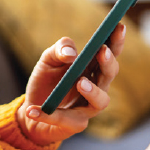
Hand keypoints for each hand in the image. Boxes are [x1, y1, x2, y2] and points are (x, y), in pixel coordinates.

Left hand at [18, 24, 126, 146]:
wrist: (31, 110)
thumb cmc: (45, 83)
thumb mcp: (47, 60)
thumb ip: (58, 50)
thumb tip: (71, 54)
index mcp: (91, 67)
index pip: (110, 52)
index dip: (116, 40)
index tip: (119, 26)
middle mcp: (96, 87)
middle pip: (110, 75)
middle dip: (108, 63)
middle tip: (102, 51)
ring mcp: (88, 107)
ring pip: (101, 101)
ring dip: (93, 91)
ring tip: (80, 82)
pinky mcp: (75, 124)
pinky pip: (66, 119)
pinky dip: (48, 115)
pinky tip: (33, 109)